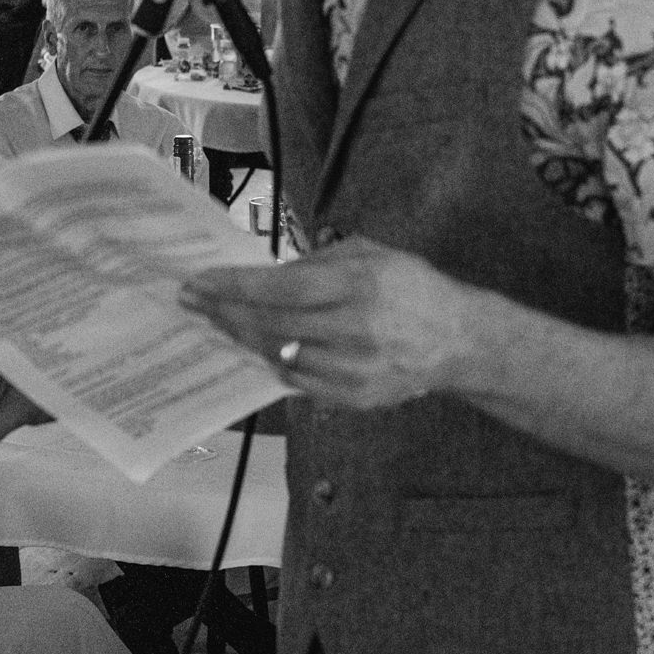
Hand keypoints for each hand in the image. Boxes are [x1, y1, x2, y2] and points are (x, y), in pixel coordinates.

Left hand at [178, 236, 475, 410]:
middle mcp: (355, 328)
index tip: (199, 282)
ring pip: (279, 356)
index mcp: (359, 283)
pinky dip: (274, 363)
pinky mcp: (356, 398)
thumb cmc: (409, 288)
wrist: (458, 340)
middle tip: (195, 303)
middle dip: (225, 313)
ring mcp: (355, 369)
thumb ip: (317, 264)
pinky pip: (298, 383)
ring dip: (244, 339)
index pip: (280, 289)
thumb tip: (263, 276)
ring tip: (221, 323)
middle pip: (271, 325)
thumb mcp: (370, 255)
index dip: (233, 287)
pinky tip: (258, 349)